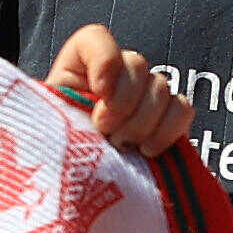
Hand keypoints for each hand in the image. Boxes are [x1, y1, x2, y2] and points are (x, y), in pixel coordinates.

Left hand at [45, 28, 194, 166]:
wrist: (83, 194)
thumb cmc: (60, 158)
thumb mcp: (50, 128)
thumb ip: (65, 104)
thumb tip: (96, 95)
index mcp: (80, 70)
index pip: (96, 39)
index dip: (104, 58)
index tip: (99, 91)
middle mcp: (116, 76)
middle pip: (136, 63)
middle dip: (122, 102)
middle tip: (106, 131)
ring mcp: (145, 96)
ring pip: (160, 86)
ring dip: (141, 122)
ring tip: (122, 147)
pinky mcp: (169, 120)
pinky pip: (183, 108)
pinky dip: (168, 130)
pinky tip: (148, 150)